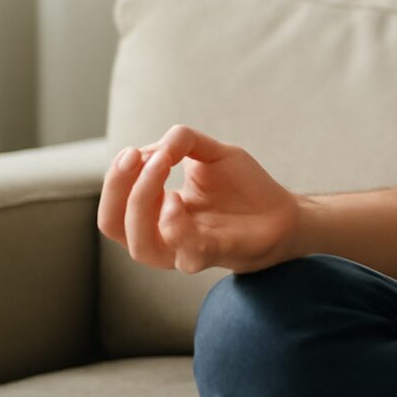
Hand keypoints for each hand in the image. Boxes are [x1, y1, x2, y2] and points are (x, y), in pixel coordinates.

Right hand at [97, 125, 302, 273]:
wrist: (282, 210)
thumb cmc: (243, 186)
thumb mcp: (211, 153)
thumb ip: (183, 142)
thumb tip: (156, 146)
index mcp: (154, 217)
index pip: (114, 207)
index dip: (115, 179)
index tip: (132, 152)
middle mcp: (163, 239)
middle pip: (114, 227)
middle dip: (118, 188)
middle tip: (139, 157)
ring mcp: (188, 251)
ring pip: (142, 247)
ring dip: (142, 203)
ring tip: (160, 168)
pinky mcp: (216, 254)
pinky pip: (187, 251)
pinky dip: (174, 226)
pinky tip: (177, 199)